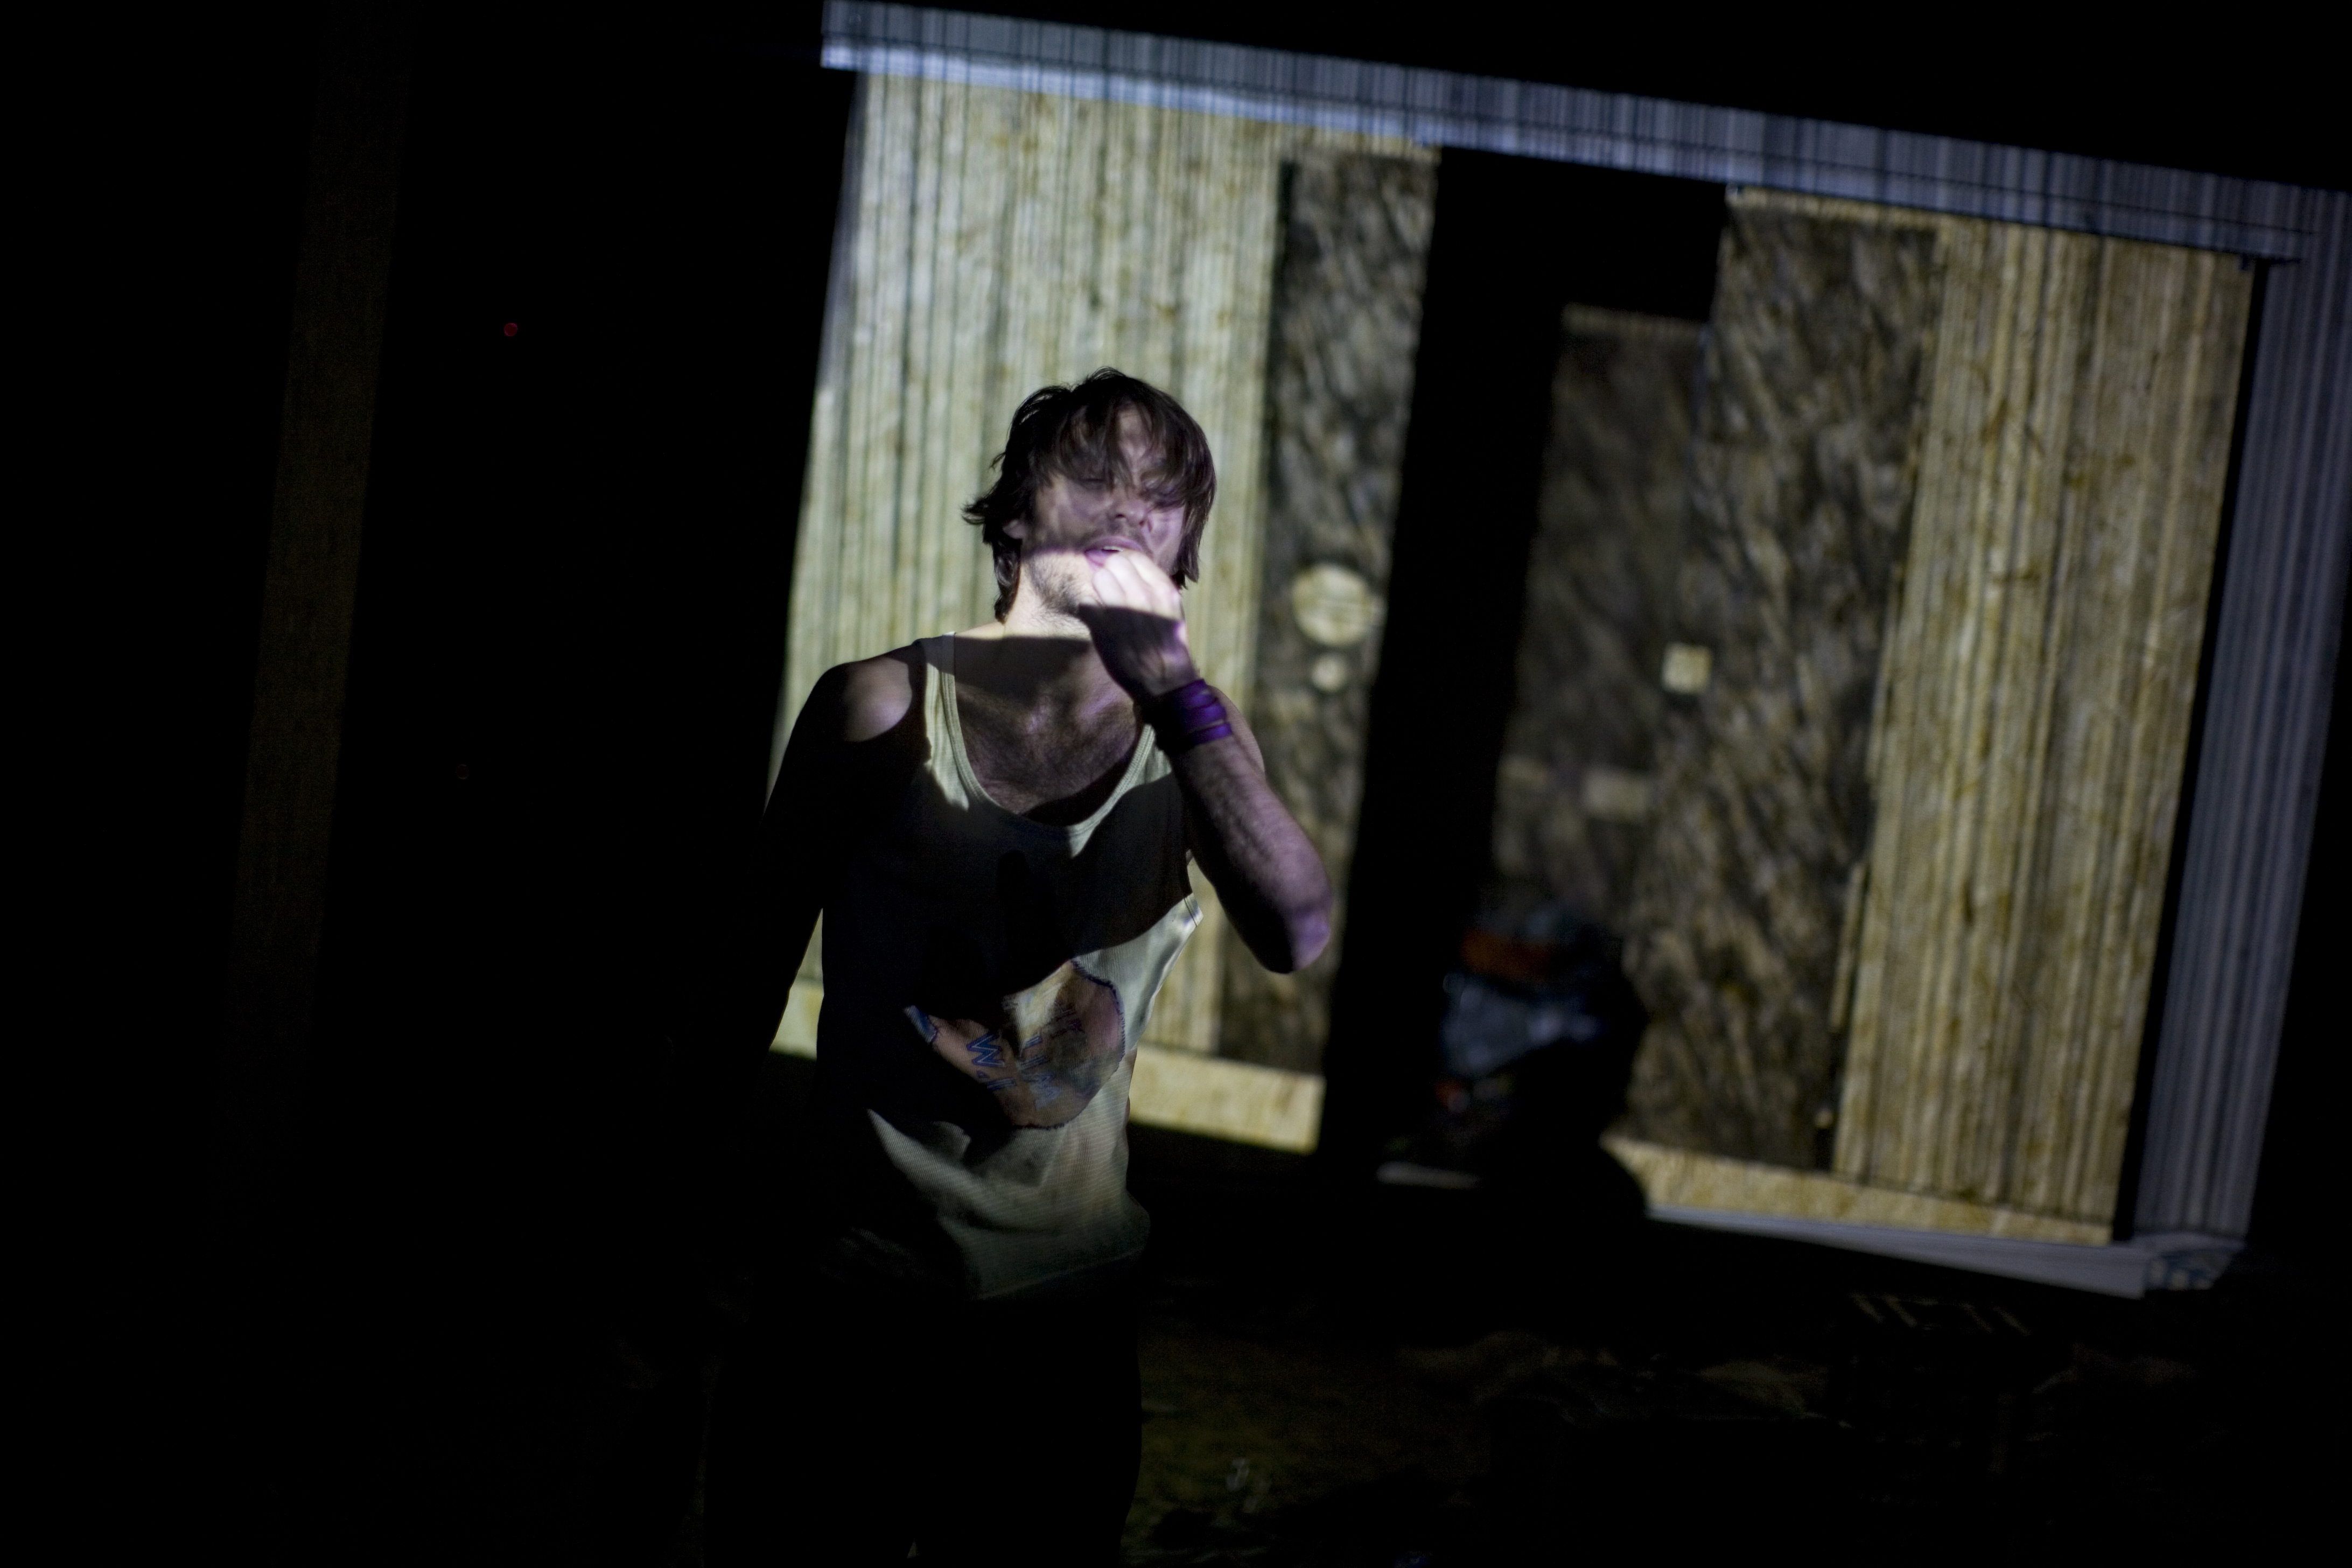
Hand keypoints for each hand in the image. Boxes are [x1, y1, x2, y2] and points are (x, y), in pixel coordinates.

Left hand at [1075, 549, 1198, 698]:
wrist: (1164, 681)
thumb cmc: (1167, 644)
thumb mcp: (1171, 609)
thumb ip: (1152, 586)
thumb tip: (1126, 566)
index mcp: (1163, 589)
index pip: (1133, 556)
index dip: (1122, 564)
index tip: (1119, 575)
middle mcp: (1143, 594)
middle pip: (1113, 563)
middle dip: (1109, 575)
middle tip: (1111, 593)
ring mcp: (1123, 609)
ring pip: (1098, 578)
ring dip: (1098, 591)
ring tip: (1105, 608)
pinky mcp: (1104, 627)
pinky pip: (1086, 602)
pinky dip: (1088, 610)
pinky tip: (1097, 621)